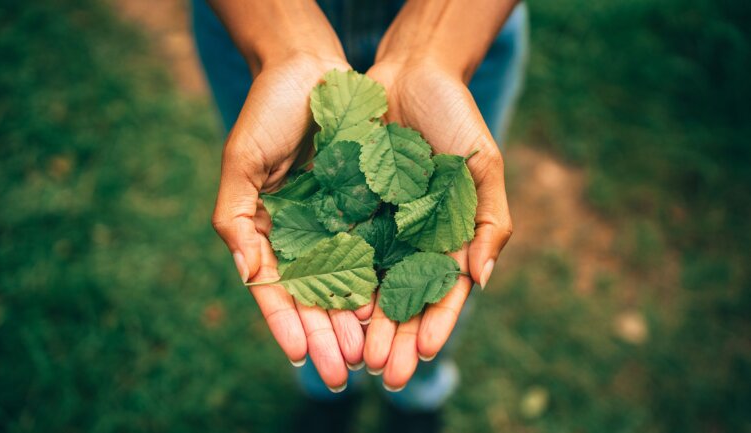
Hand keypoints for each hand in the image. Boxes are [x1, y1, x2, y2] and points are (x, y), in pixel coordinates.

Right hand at [211, 53, 372, 389]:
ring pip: (349, 283)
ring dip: (356, 321)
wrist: (312, 69)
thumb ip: (236, 221)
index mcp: (268, 232)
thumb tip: (249, 278)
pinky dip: (382, 280)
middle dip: (327, 336)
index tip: (303, 355)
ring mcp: (337, 224)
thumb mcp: (240, 163)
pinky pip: (377, 250)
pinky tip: (392, 308)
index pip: (276, 290)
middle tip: (341, 372)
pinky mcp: (369, 208)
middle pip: (315, 298)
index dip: (287, 324)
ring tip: (369, 353)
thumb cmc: (267, 112)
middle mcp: (304, 235)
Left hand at [363, 58, 512, 388]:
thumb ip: (487, 222)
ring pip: (372, 284)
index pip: (445, 291)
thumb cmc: (457, 119)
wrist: (412, 75)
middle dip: (397, 336)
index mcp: (450, 236)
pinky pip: (344, 250)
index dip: (436, 323)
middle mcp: (414, 239)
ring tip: (358, 354)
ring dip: (366, 323)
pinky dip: (339, 281)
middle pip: (405, 299)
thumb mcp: (483, 166)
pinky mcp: (352, 209)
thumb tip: (482, 279)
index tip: (423, 351)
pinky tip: (333, 308)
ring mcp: (382, 227)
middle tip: (385, 371)